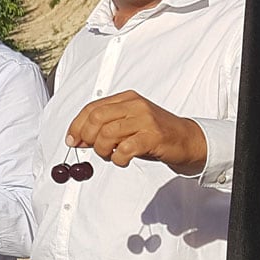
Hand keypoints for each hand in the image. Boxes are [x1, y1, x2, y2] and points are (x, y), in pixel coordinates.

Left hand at [65, 90, 206, 173]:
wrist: (186, 139)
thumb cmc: (155, 133)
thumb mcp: (128, 124)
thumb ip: (105, 127)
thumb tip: (78, 138)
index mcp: (126, 99)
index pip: (92, 108)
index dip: (77, 125)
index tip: (72, 140)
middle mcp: (135, 105)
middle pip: (97, 118)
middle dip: (87, 137)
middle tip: (91, 149)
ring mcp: (145, 120)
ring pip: (108, 133)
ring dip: (102, 150)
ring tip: (111, 155)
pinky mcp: (152, 136)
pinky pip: (125, 148)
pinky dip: (118, 158)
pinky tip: (122, 160)